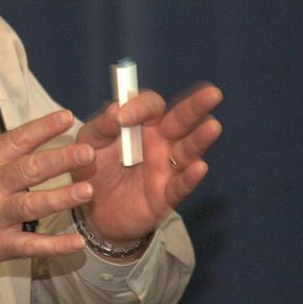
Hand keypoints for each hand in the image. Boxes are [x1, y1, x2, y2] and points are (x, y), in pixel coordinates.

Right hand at [0, 110, 95, 282]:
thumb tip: (17, 142)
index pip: (16, 140)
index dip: (42, 128)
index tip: (67, 117)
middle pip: (28, 170)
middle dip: (60, 160)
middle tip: (87, 152)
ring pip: (31, 205)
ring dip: (61, 198)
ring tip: (87, 190)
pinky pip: (28, 245)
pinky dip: (53, 246)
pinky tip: (75, 242)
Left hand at [73, 82, 222, 243]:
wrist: (91, 210)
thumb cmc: (94, 168)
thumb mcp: (90, 142)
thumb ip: (102, 125)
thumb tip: (116, 109)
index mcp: (142, 123)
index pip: (151, 106)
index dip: (141, 107)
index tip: (122, 118)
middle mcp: (160, 141)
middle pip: (182, 120)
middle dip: (196, 106)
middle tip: (212, 93)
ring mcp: (167, 167)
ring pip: (190, 150)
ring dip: (201, 138)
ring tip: (213, 126)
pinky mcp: (166, 195)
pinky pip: (181, 185)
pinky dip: (190, 177)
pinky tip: (199, 167)